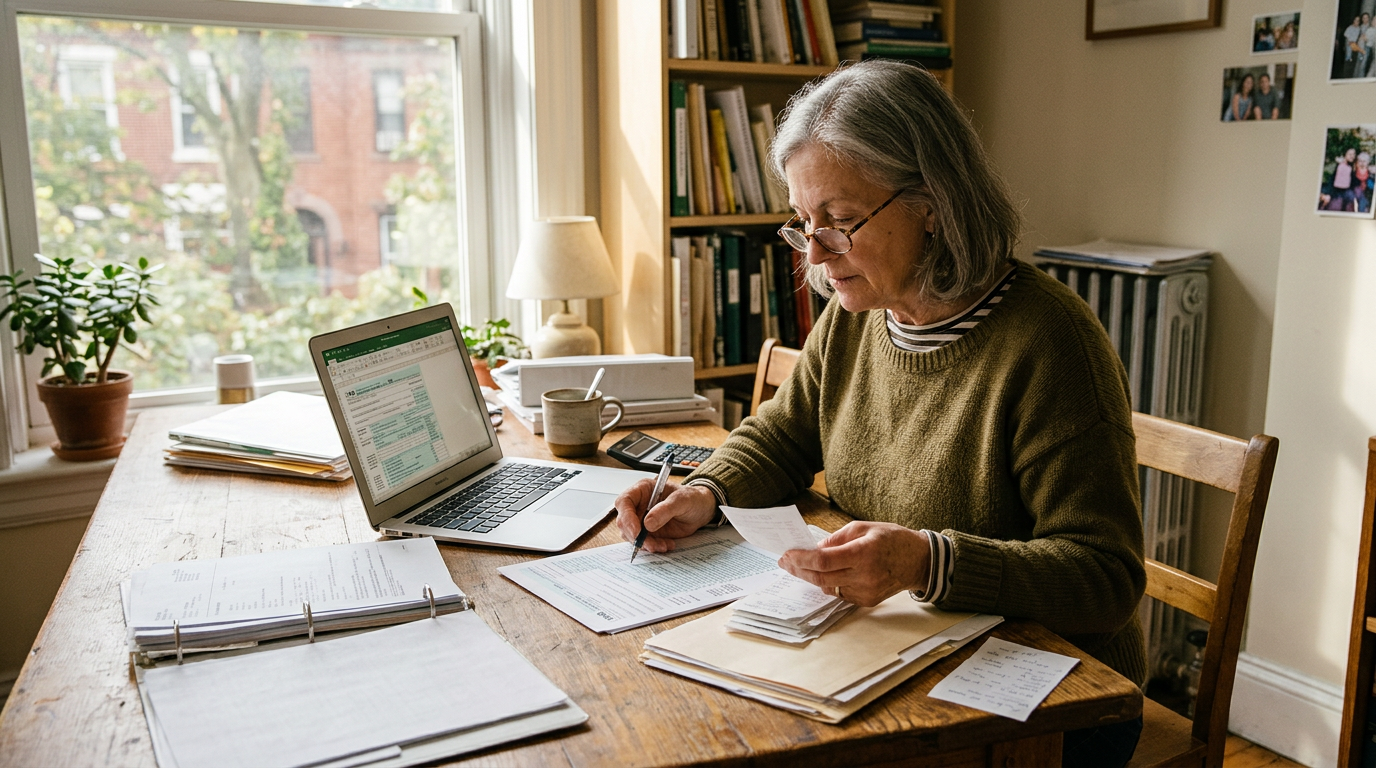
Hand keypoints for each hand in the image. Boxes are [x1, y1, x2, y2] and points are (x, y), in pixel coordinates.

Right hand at [613, 480, 716, 553]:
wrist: (700, 511)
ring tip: (664, 545)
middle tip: (651, 544)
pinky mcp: (648, 532)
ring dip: (646, 544)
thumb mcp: (682, 500)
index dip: (626, 517)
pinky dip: (653, 547)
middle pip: (624, 522)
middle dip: (636, 536)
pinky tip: (667, 545)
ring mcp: (641, 520)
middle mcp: (638, 505)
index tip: (637, 531)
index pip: (624, 501)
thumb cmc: (691, 499)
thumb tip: (647, 523)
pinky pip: (643, 543)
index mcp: (642, 490)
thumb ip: (665, 510)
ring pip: (632, 535)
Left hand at [778, 521, 931, 607]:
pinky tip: (824, 573)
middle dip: (799, 569)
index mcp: (863, 553)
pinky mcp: (867, 601)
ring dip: (811, 577)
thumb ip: (836, 539)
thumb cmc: (892, 539)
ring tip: (800, 566)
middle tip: (786, 562)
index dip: (801, 559)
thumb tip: (814, 549)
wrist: (919, 561)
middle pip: (820, 577)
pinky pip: (839, 593)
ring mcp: (866, 592)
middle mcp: (864, 576)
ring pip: (827, 587)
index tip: (787, 554)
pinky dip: (829, 583)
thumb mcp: (864, 528)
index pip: (823, 560)